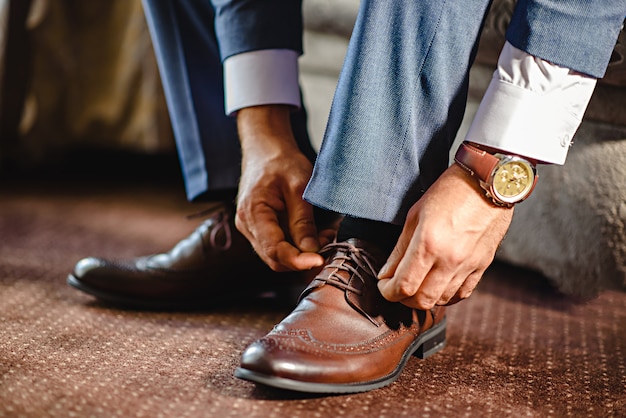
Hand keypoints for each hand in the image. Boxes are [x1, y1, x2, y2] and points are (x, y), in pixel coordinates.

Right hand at [235, 105, 332, 271]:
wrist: (265, 150)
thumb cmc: (281, 161)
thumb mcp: (298, 187)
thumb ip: (303, 221)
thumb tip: (311, 251)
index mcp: (253, 212)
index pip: (274, 249)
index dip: (298, 260)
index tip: (320, 260)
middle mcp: (246, 225)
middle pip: (274, 259)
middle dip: (302, 260)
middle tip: (328, 246)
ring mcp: (251, 229)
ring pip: (276, 256)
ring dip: (301, 254)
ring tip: (324, 238)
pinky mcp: (259, 229)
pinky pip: (277, 246)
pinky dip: (297, 247)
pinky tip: (314, 236)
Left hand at [377, 164, 513, 308]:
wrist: (489, 181)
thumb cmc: (449, 191)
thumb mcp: (415, 214)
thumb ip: (400, 249)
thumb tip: (386, 273)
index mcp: (428, 244)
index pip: (403, 285)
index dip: (388, 291)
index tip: (383, 284)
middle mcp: (450, 259)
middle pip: (422, 301)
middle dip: (403, 299)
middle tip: (396, 287)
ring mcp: (469, 265)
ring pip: (441, 300)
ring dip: (424, 298)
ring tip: (416, 284)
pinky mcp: (482, 265)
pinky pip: (462, 294)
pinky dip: (446, 295)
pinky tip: (437, 285)